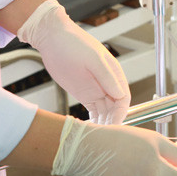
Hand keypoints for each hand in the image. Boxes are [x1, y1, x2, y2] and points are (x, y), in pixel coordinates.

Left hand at [17, 0, 129, 124]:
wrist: (53, 39)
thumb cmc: (73, 43)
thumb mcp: (92, 59)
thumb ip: (106, 76)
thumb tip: (120, 93)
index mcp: (114, 74)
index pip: (123, 98)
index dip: (120, 113)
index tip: (114, 125)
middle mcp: (108, 84)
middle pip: (115, 108)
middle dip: (111, 122)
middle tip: (103, 135)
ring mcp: (96, 90)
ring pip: (105, 112)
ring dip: (103, 124)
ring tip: (96, 135)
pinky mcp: (85, 95)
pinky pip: (94, 112)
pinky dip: (94, 121)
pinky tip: (90, 130)